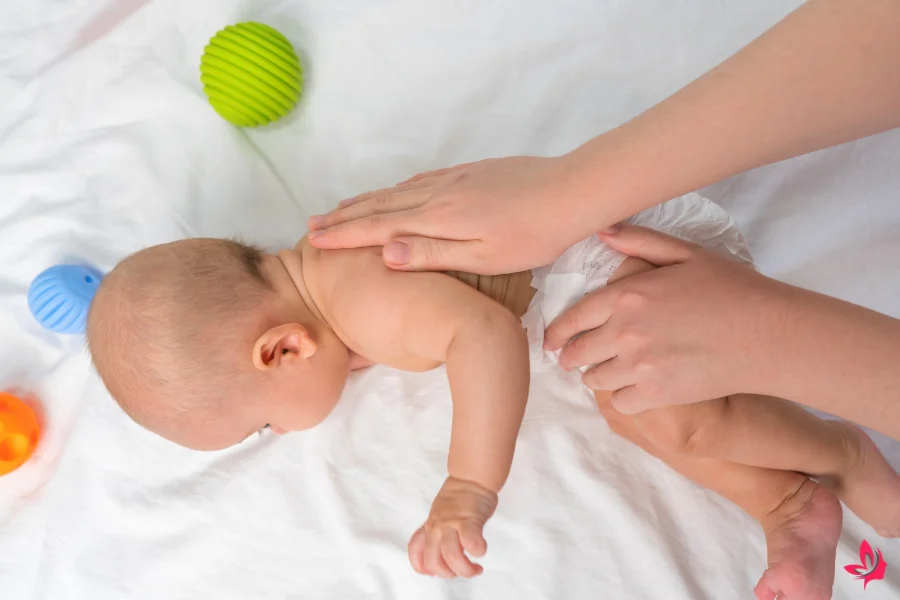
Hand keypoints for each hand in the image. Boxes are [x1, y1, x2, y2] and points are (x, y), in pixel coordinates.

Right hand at [307, 156, 589, 274]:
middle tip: (312, 226)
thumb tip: (384, 253)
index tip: (315, 241)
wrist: (569, 191)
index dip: (344, 234)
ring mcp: (453, 180)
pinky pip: (418, 181)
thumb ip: (433, 254)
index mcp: (438, 218)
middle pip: (380, 206)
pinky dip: (394, 190)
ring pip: (396, 191)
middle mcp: (438, 194)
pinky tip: (392, 193)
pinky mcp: (468, 173)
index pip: (378, 227)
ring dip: (365, 201)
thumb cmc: (531, 235)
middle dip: (344, 217)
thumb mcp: (483, 256)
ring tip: (340, 209)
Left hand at [408, 476, 497, 577]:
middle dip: (448, 574)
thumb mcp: (440, 515)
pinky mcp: (469, 520)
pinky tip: (481, 551)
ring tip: (475, 569)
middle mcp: (437, 526)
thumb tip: (442, 556)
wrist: (471, 477)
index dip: (422, 567)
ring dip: (464, 569)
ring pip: (451, 555)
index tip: (434, 573)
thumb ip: (438, 533)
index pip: (415, 550)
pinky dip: (476, 551)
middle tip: (462, 571)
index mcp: (430, 526)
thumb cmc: (460, 498)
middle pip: (433, 561)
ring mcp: (452, 523)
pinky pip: (470, 542)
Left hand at [544, 225, 786, 413]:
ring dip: (596, 376)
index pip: (574, 317)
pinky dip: (621, 397)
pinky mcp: (657, 394)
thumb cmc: (731, 289)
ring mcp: (639, 366)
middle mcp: (625, 332)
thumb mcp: (686, 254)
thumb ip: (640, 242)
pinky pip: (619, 402)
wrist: (768, 335)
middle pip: (578, 352)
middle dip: (570, 356)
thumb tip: (602, 231)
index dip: (557, 332)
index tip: (550, 341)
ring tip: (606, 372)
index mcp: (627, 295)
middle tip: (572, 360)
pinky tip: (631, 388)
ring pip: (595, 380)